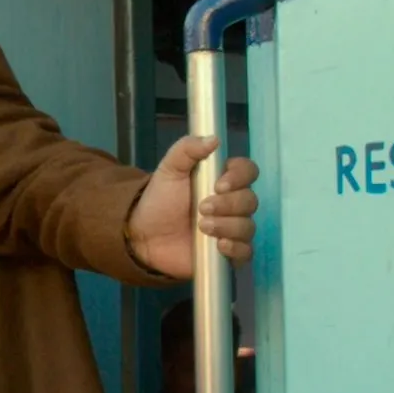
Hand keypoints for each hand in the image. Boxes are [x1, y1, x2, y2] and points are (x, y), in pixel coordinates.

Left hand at [126, 135, 259, 276]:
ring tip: (202, 226)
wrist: (143, 234)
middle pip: (250, 200)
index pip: (248, 172)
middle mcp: (232, 204)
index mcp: (223, 180)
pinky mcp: (227, 253)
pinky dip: (236, 248)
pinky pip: (245, 252)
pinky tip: (219, 245)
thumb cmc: (160, 200)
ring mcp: (231, 229)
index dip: (239, 177)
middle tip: (202, 208)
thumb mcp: (169, 169)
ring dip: (228, 226)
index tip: (219, 185)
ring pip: (248, 226)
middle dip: (228, 204)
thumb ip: (187, 149)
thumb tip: (214, 139)